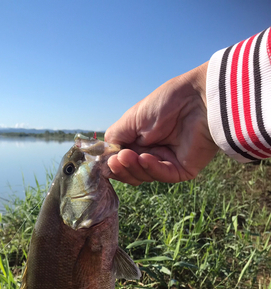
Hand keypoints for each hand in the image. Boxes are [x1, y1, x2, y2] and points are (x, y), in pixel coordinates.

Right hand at [105, 62, 218, 184]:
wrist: (198, 99)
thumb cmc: (166, 103)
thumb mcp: (132, 120)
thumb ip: (115, 138)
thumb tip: (102, 158)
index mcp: (140, 142)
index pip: (121, 162)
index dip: (112, 164)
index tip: (105, 161)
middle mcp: (152, 154)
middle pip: (130, 173)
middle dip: (121, 168)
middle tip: (116, 160)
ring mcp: (167, 163)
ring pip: (143, 176)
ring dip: (133, 167)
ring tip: (128, 156)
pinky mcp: (182, 170)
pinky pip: (162, 175)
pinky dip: (151, 168)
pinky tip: (145, 159)